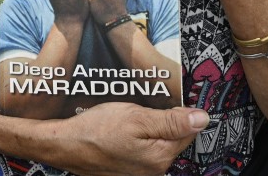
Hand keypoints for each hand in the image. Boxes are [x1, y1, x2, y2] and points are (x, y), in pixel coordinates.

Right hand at [51, 103, 208, 175]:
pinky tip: (124, 128)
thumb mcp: (137, 118)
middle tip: (143, 106)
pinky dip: (138, 136)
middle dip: (164, 119)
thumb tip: (203, 119)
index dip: (179, 111)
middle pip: (174, 137)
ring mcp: (141, 173)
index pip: (188, 130)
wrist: (64, 145)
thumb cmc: (97, 129)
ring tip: (130, 115)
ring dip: (150, 126)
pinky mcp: (129, 170)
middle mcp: (154, 170)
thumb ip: (171, 121)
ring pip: (158, 141)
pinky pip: (144, 149)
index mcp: (160, 157)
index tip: (165, 99)